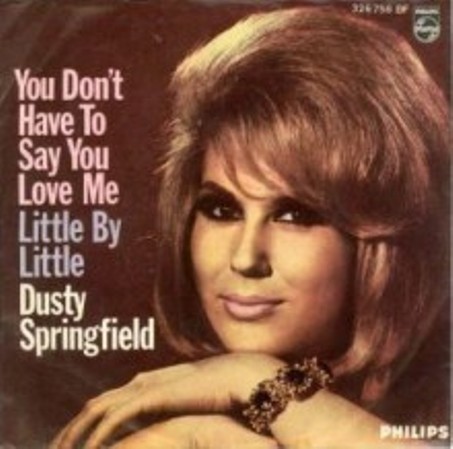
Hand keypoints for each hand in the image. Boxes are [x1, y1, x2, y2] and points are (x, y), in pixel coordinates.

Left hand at [51, 353, 283, 448]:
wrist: (241, 376)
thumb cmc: (221, 390)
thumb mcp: (192, 404)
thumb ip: (175, 412)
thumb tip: (163, 429)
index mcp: (148, 382)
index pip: (107, 402)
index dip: (87, 422)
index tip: (73, 443)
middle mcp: (141, 382)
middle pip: (95, 405)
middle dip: (72, 429)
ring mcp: (145, 386)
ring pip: (97, 410)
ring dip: (76, 432)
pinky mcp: (152, 395)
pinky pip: (114, 417)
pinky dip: (98, 435)